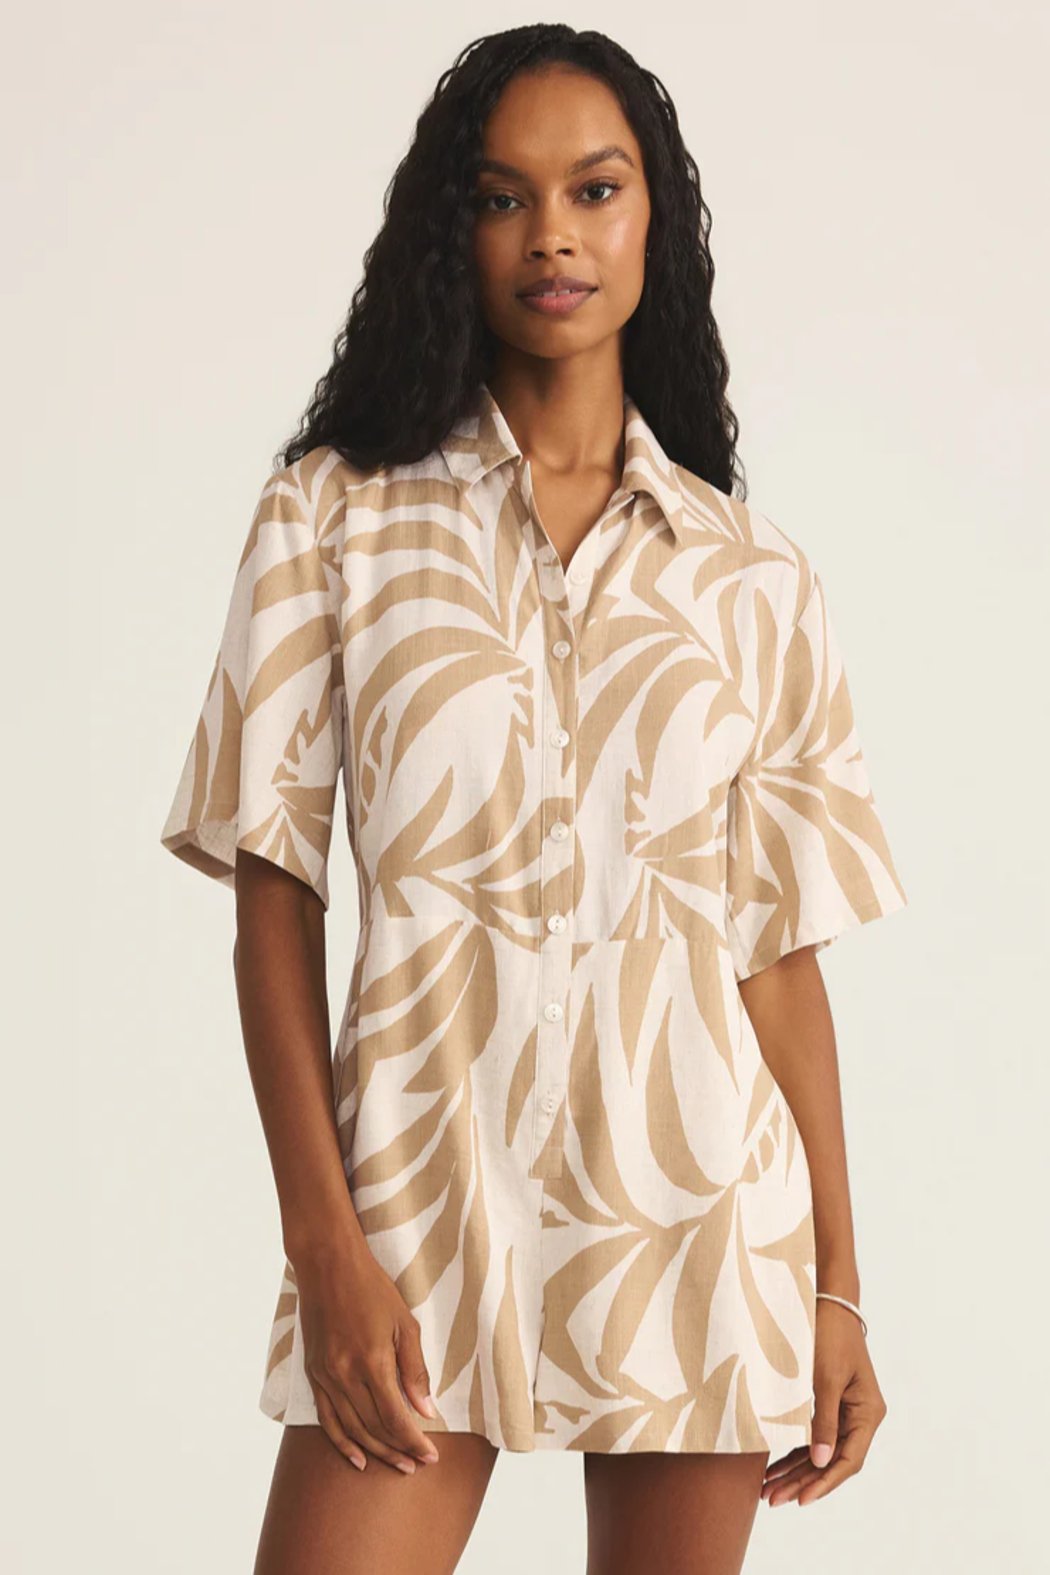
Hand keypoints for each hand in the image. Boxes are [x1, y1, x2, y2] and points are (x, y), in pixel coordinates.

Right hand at [295, 1237, 440, 1474]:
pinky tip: (357, 1458)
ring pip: (352, 1428)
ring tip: (397, 1465)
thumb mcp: (405, 1323)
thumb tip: (426, 1410)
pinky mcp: (314, 1374)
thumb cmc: (372, 1288)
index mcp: (372, 1361)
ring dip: (375, 1451)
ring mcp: (326, 1376)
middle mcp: (345, 1374)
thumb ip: (415, 1369)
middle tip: (418, 1464)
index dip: (413, 1441)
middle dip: (398, 1450)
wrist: (328, 1265)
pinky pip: (327, 1418)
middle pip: (374, 1428)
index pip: (395, 1417)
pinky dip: (342, 1442)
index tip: (430, 1456)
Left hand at [761, 1298, 886, 1507]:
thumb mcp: (824, 1378)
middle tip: (770, 1500)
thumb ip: (823, 1421)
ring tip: (766, 1492)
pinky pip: (811, 1436)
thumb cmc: (828, 1334)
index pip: (848, 1460)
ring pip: (819, 1452)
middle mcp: (859, 1417)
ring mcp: (843, 1411)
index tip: (800, 1499)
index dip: (824, 1482)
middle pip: (831, 1461)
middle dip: (801, 1482)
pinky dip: (792, 1451)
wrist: (825, 1299)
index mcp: (867, 1413)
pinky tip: (772, 1467)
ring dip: (794, 1471)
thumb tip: (821, 1461)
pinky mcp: (827, 1403)